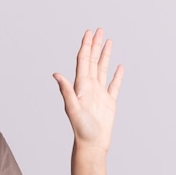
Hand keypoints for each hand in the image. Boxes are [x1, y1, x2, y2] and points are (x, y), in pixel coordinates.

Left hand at [53, 29, 123, 151]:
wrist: (91, 144)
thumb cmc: (80, 129)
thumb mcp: (72, 108)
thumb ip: (66, 90)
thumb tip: (56, 74)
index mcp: (80, 86)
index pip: (83, 61)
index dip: (86, 46)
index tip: (89, 32)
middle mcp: (89, 87)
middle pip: (93, 61)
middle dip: (95, 45)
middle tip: (99, 30)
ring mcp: (99, 94)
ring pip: (103, 69)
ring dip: (105, 55)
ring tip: (109, 41)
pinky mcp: (109, 102)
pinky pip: (114, 85)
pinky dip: (117, 75)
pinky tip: (119, 67)